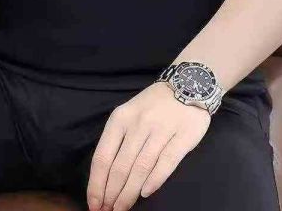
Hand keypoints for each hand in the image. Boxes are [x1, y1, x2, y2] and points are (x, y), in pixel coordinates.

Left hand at [86, 81, 210, 210]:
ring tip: (122, 208)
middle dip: (111, 194)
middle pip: (120, 167)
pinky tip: (146, 193)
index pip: (102, 157)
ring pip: (140, 168)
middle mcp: (138, 124)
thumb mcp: (128, 115)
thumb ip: (118, 141)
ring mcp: (161, 129)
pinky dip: (155, 180)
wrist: (188, 84)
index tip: (94, 204)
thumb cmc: (153, 105)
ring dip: (129, 193)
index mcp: (120, 119)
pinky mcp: (183, 136)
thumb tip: (105, 178)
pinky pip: (166, 162)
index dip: (97, 184)